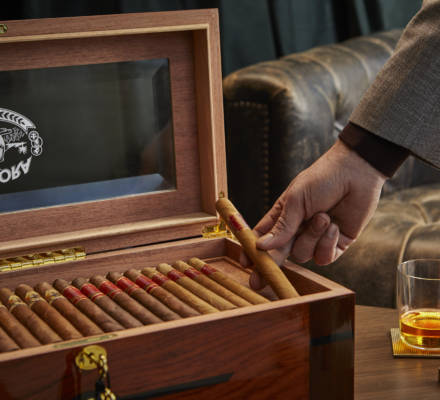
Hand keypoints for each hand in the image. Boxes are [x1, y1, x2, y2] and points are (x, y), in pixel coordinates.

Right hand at [246, 140, 385, 287]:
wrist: (357, 172)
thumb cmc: (322, 179)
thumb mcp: (296, 200)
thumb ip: (282, 227)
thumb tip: (261, 246)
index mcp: (284, 215)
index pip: (264, 236)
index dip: (254, 250)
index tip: (244, 263)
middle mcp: (298, 229)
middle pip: (280, 253)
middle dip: (269, 266)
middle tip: (258, 282)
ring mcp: (317, 238)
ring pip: (303, 255)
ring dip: (312, 237)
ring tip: (324, 216)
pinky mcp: (336, 244)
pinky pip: (324, 258)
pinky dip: (327, 243)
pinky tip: (334, 226)